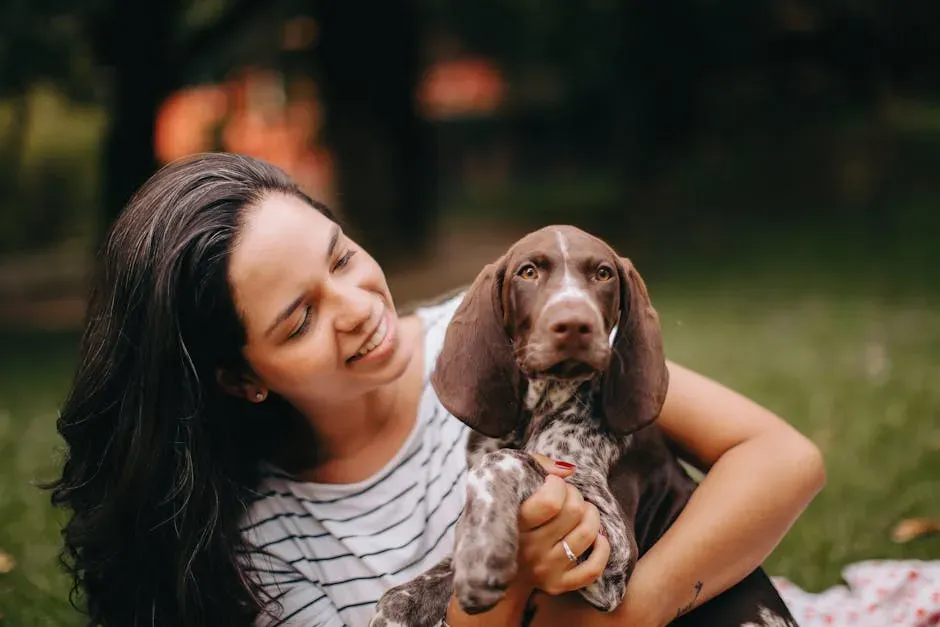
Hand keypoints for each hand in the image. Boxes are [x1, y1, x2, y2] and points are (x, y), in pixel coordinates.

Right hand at [516, 454, 610, 595]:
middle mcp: (529, 549)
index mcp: (514, 523)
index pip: (551, 502)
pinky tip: (596, 537)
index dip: (558, 485)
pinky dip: (602, 549)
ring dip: (591, 515)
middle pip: (573, 512)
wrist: (489, 560)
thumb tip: (568, 470)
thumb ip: (535, 465)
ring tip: (580, 511)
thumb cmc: (506, 511)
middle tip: (566, 496)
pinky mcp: (557, 585)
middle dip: (575, 495)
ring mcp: (544, 569)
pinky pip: (593, 569)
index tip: (551, 482)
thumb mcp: (507, 481)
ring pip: (587, 534)